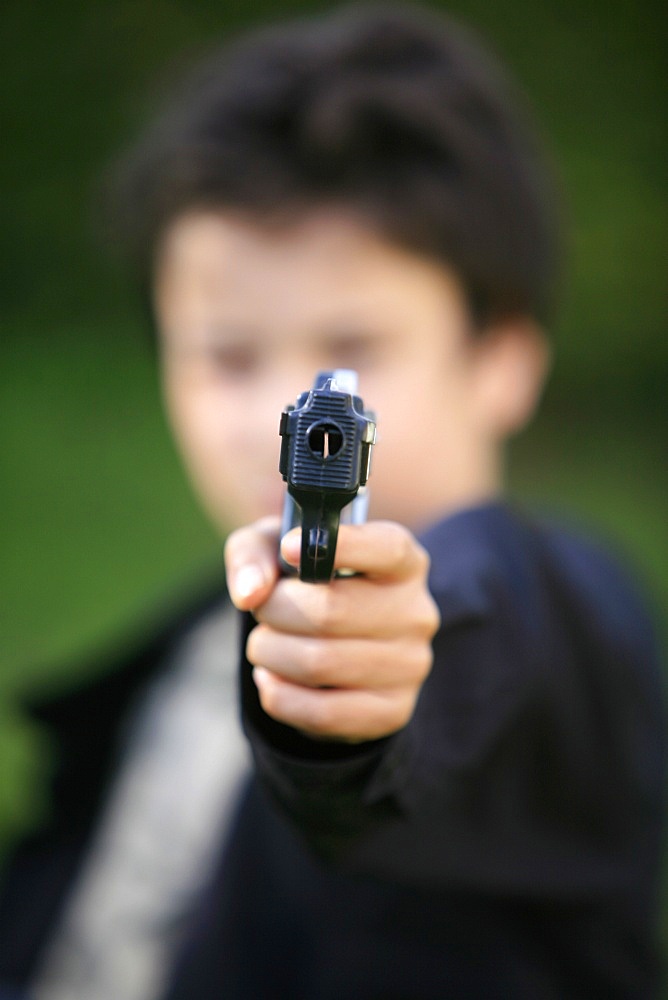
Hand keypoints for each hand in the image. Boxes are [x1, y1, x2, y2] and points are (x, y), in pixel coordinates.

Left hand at [225, 517, 439, 742]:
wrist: (333, 650)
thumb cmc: (305, 587)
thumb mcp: (275, 552)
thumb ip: (254, 554)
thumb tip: (251, 592)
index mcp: (403, 563)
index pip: (387, 548)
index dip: (340, 546)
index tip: (289, 547)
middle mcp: (415, 613)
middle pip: (330, 611)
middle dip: (275, 611)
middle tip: (263, 610)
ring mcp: (410, 666)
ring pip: (318, 664)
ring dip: (270, 654)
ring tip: (266, 645)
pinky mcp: (393, 711)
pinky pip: (322, 713)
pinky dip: (279, 696)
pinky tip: (271, 679)